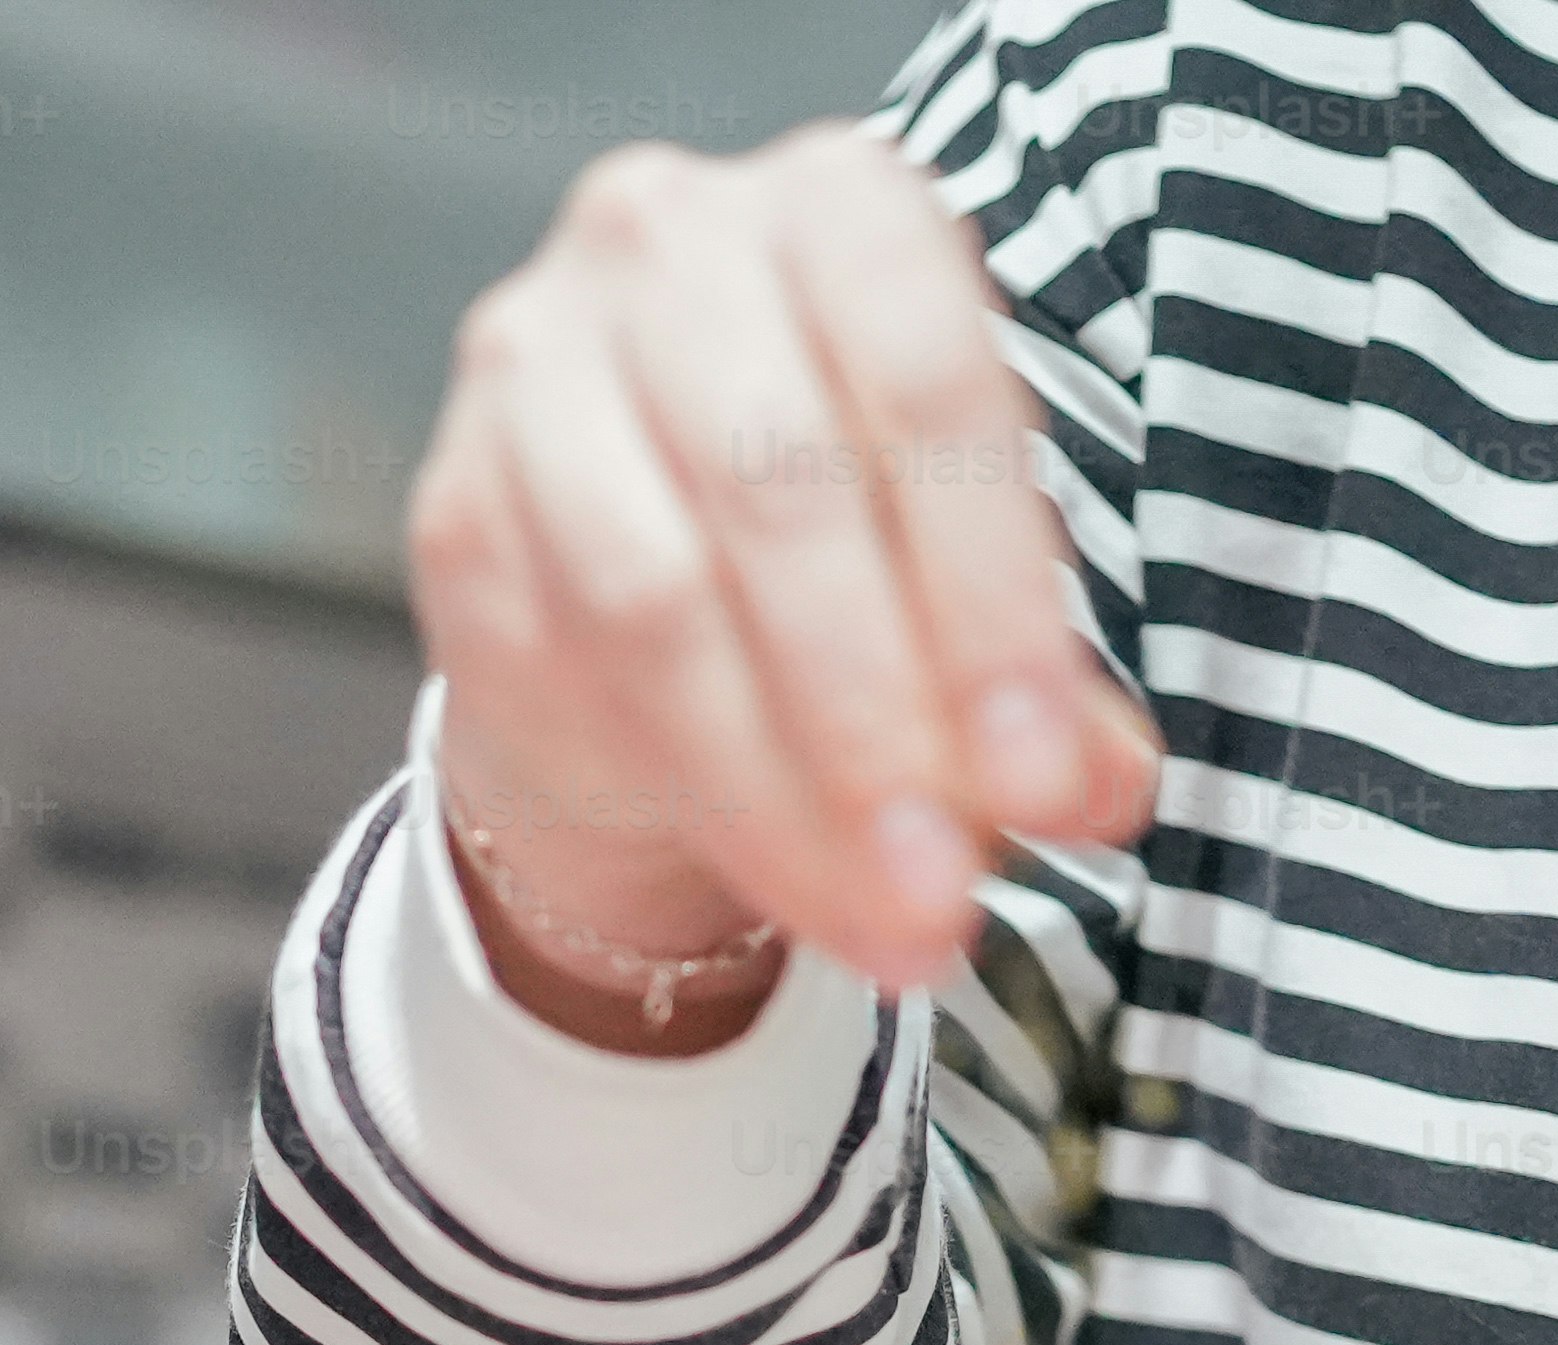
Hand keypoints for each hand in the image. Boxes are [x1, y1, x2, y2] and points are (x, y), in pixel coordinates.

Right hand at [407, 121, 1160, 1037]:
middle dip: (881, 723)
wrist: (646, 563)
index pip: (925, 387)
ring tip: (883, 922)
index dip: (994, 602)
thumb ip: (1043, 678)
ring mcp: (535, 368)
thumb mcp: (975, 569)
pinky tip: (775, 881)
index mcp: (838, 210)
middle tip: (951, 891)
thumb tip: (1100, 790)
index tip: (1048, 780)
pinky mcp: (457, 504)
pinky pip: (562, 670)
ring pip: (657, 603)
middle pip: (779, 495)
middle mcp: (671, 248)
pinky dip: (682, 794)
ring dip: (779, 794)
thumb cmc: (853, 527)